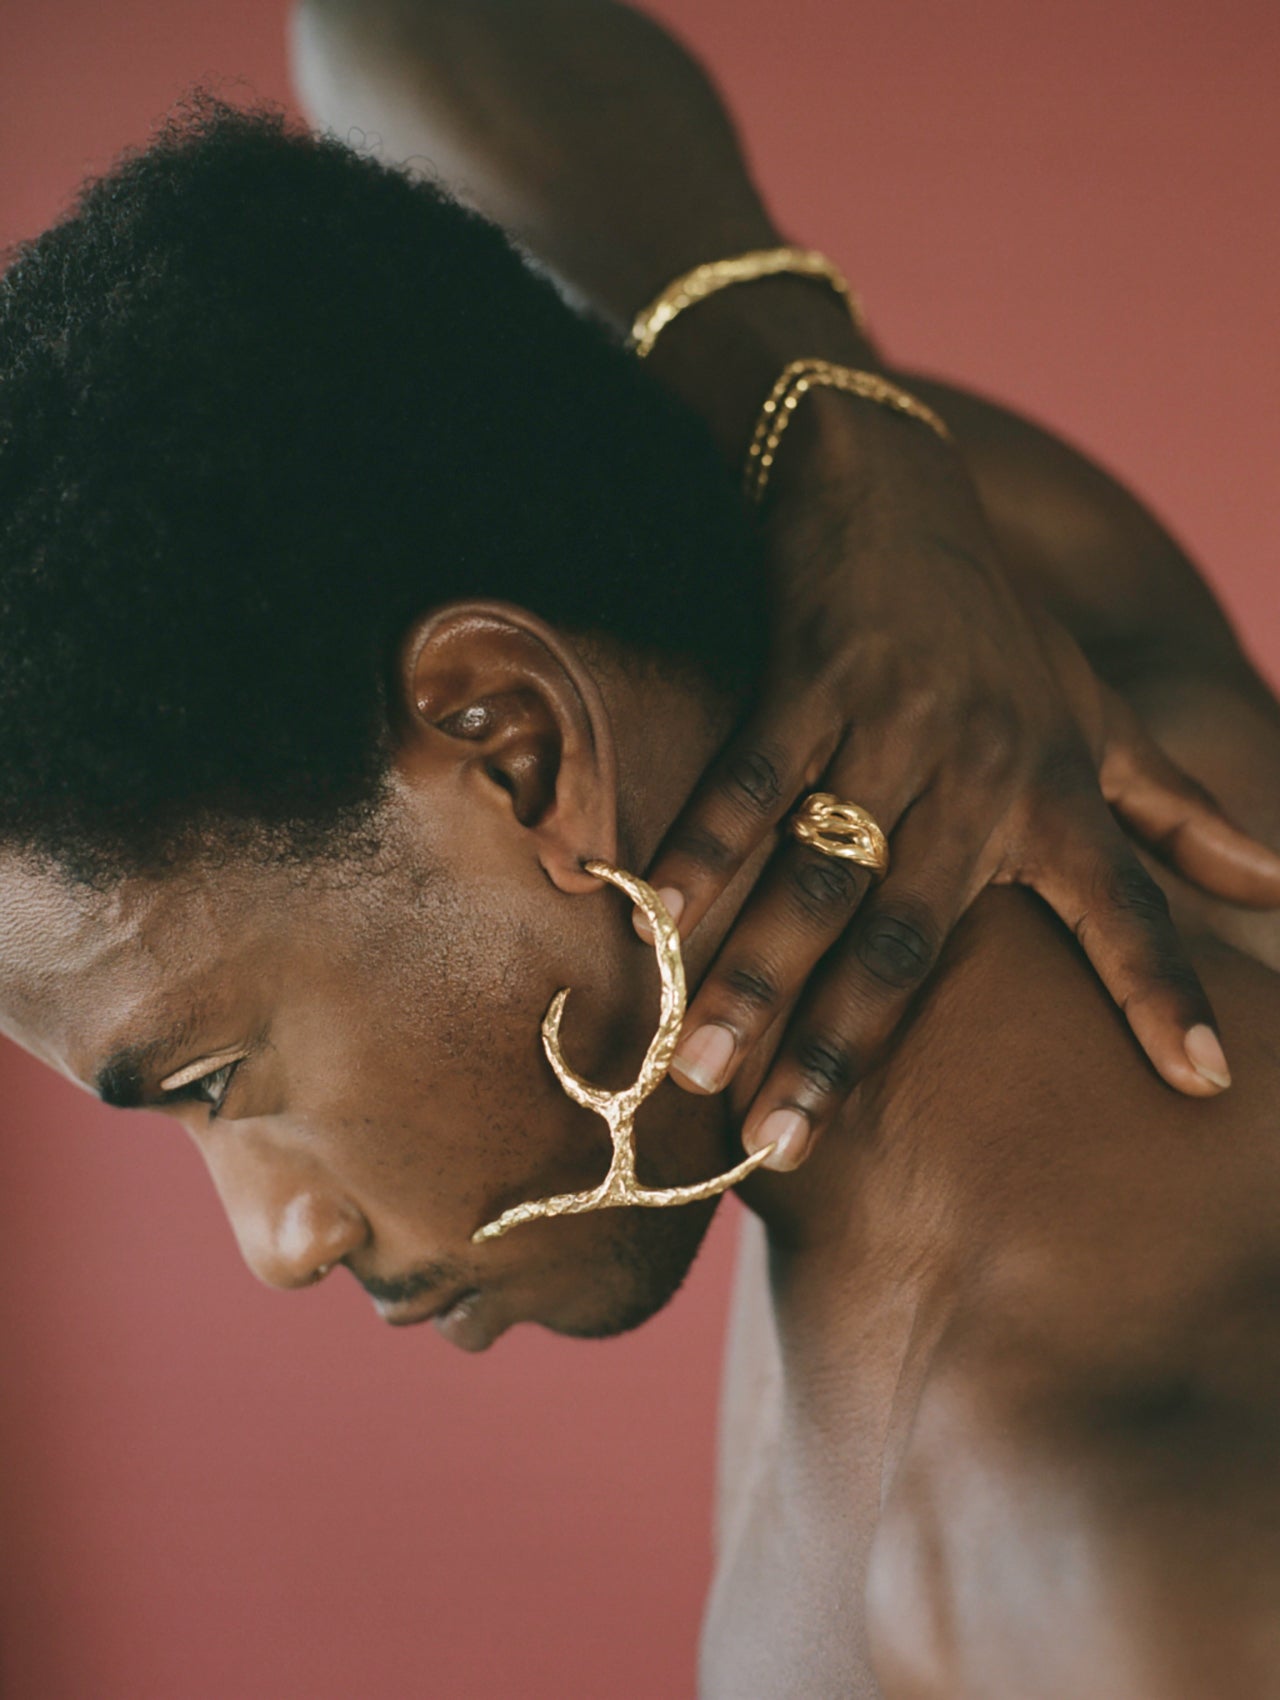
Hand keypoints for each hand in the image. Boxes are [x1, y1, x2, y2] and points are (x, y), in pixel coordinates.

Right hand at [643, 396, 1279, 1170]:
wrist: (898, 487)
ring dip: (756, 973)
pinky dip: (702, 847)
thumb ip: (1178, 818)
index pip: (1126, 905)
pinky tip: (654, 917)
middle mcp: (982, 769)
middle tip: (789, 1143)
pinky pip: (752, 780)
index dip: (1163, 990)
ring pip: (819, 873)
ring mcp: (892, 725)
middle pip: (911, 935)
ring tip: (700, 1067)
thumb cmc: (1001, 627)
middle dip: (846, 1045)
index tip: (1204, 1082)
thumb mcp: (1101, 716)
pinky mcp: (810, 678)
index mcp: (1058, 788)